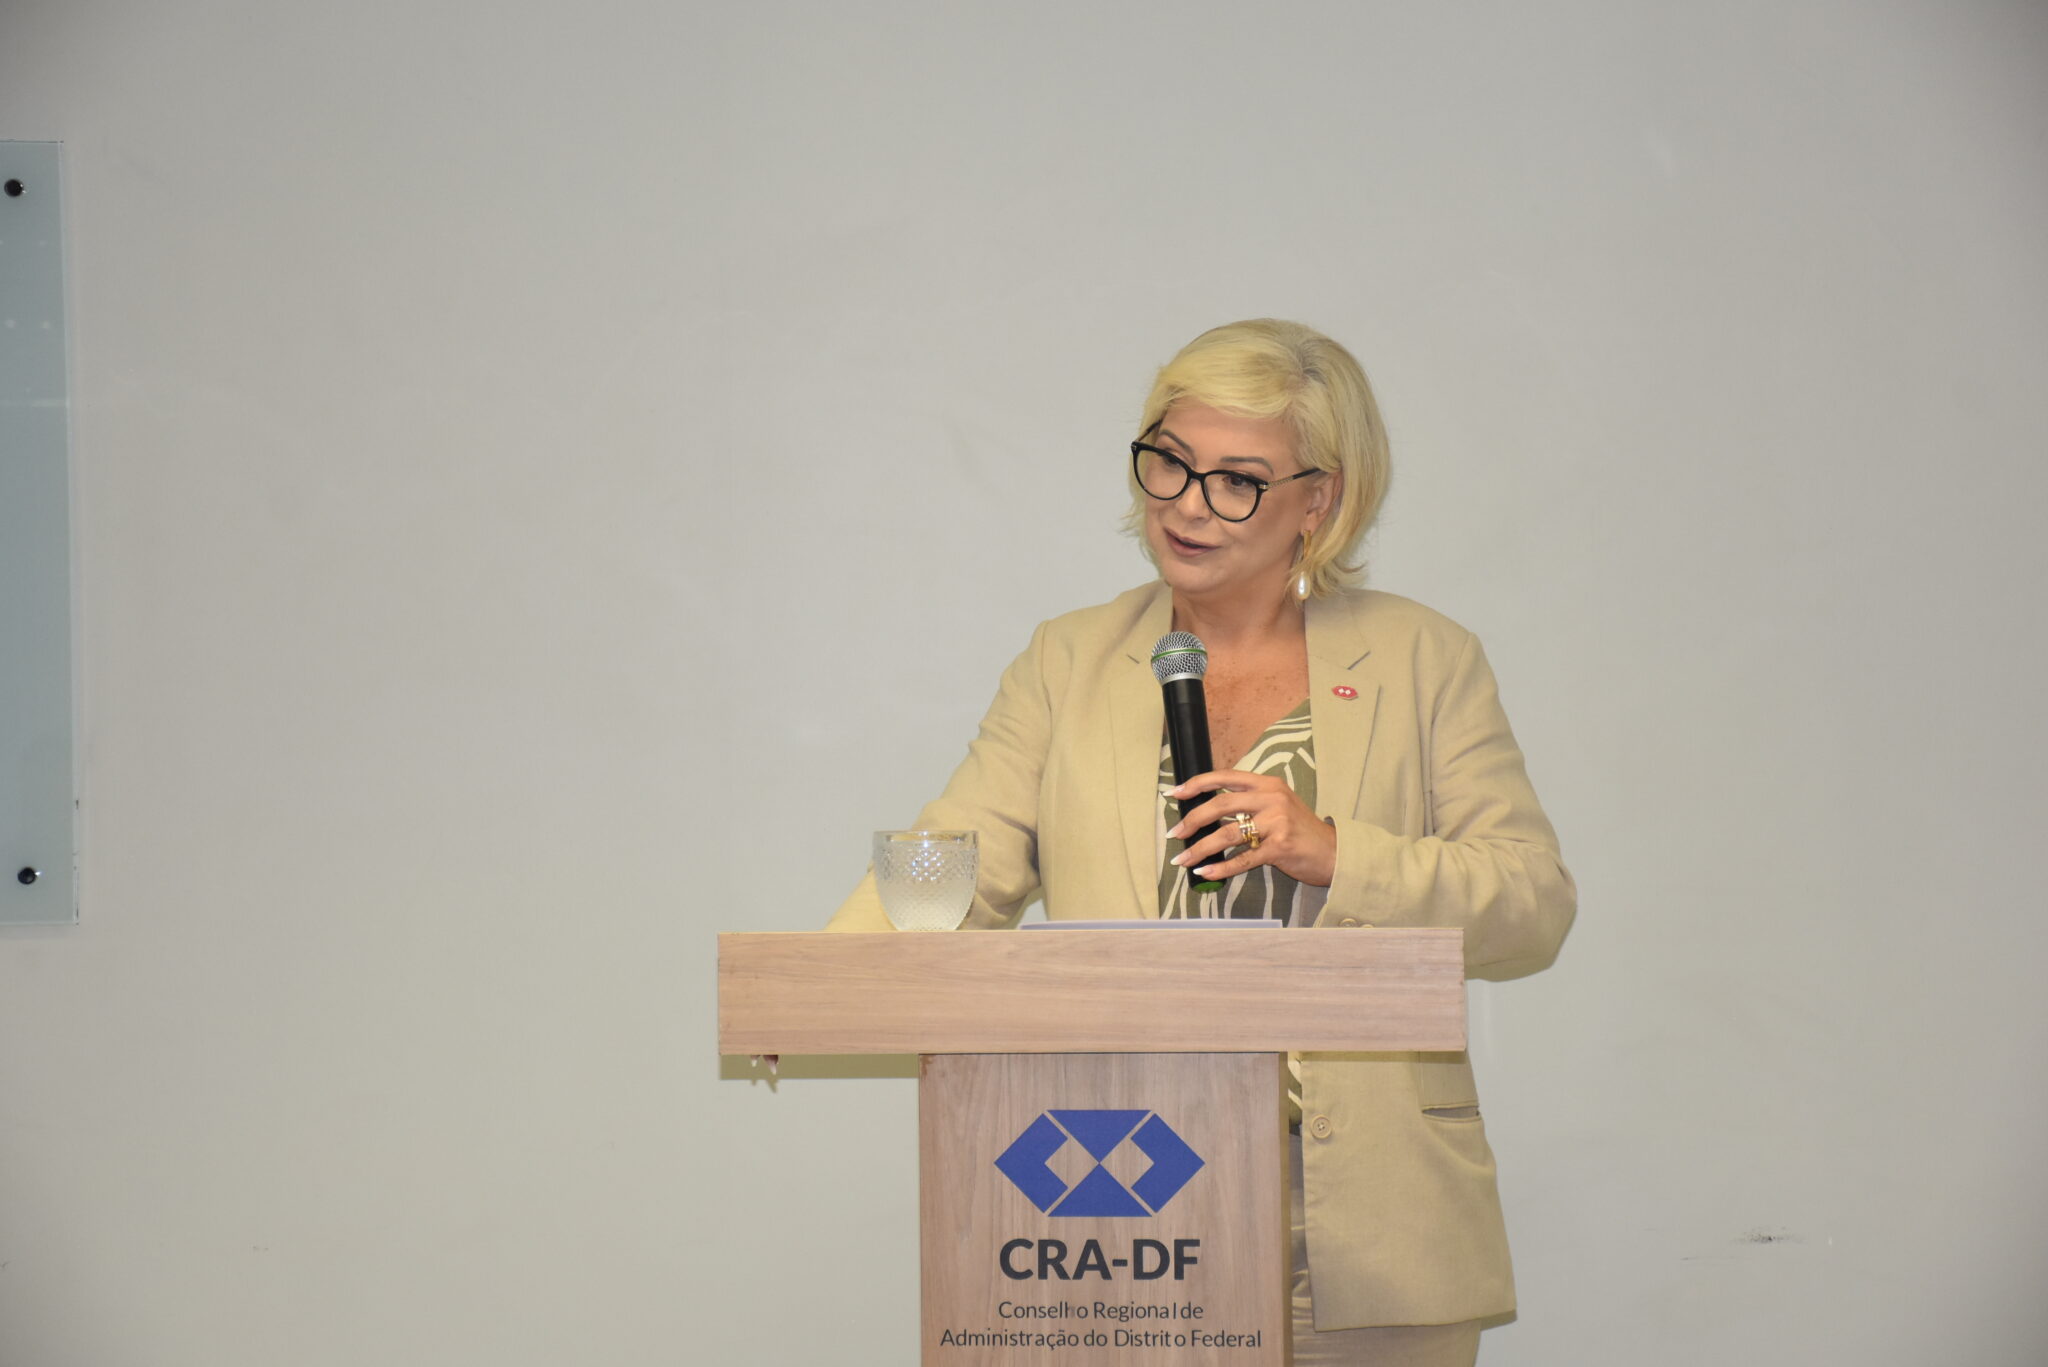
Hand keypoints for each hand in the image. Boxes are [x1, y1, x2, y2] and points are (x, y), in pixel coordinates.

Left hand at [1168, 769, 1336, 887]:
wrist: (1333, 852)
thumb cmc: (1300, 830)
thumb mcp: (1278, 805)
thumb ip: (1250, 802)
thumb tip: (1208, 811)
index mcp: (1267, 784)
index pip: (1225, 777)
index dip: (1197, 784)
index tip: (1174, 793)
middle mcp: (1271, 798)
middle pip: (1220, 805)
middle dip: (1192, 819)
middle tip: (1175, 833)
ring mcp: (1277, 823)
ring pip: (1227, 833)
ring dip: (1200, 848)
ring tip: (1183, 859)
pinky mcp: (1280, 847)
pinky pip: (1242, 859)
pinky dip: (1221, 867)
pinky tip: (1206, 871)